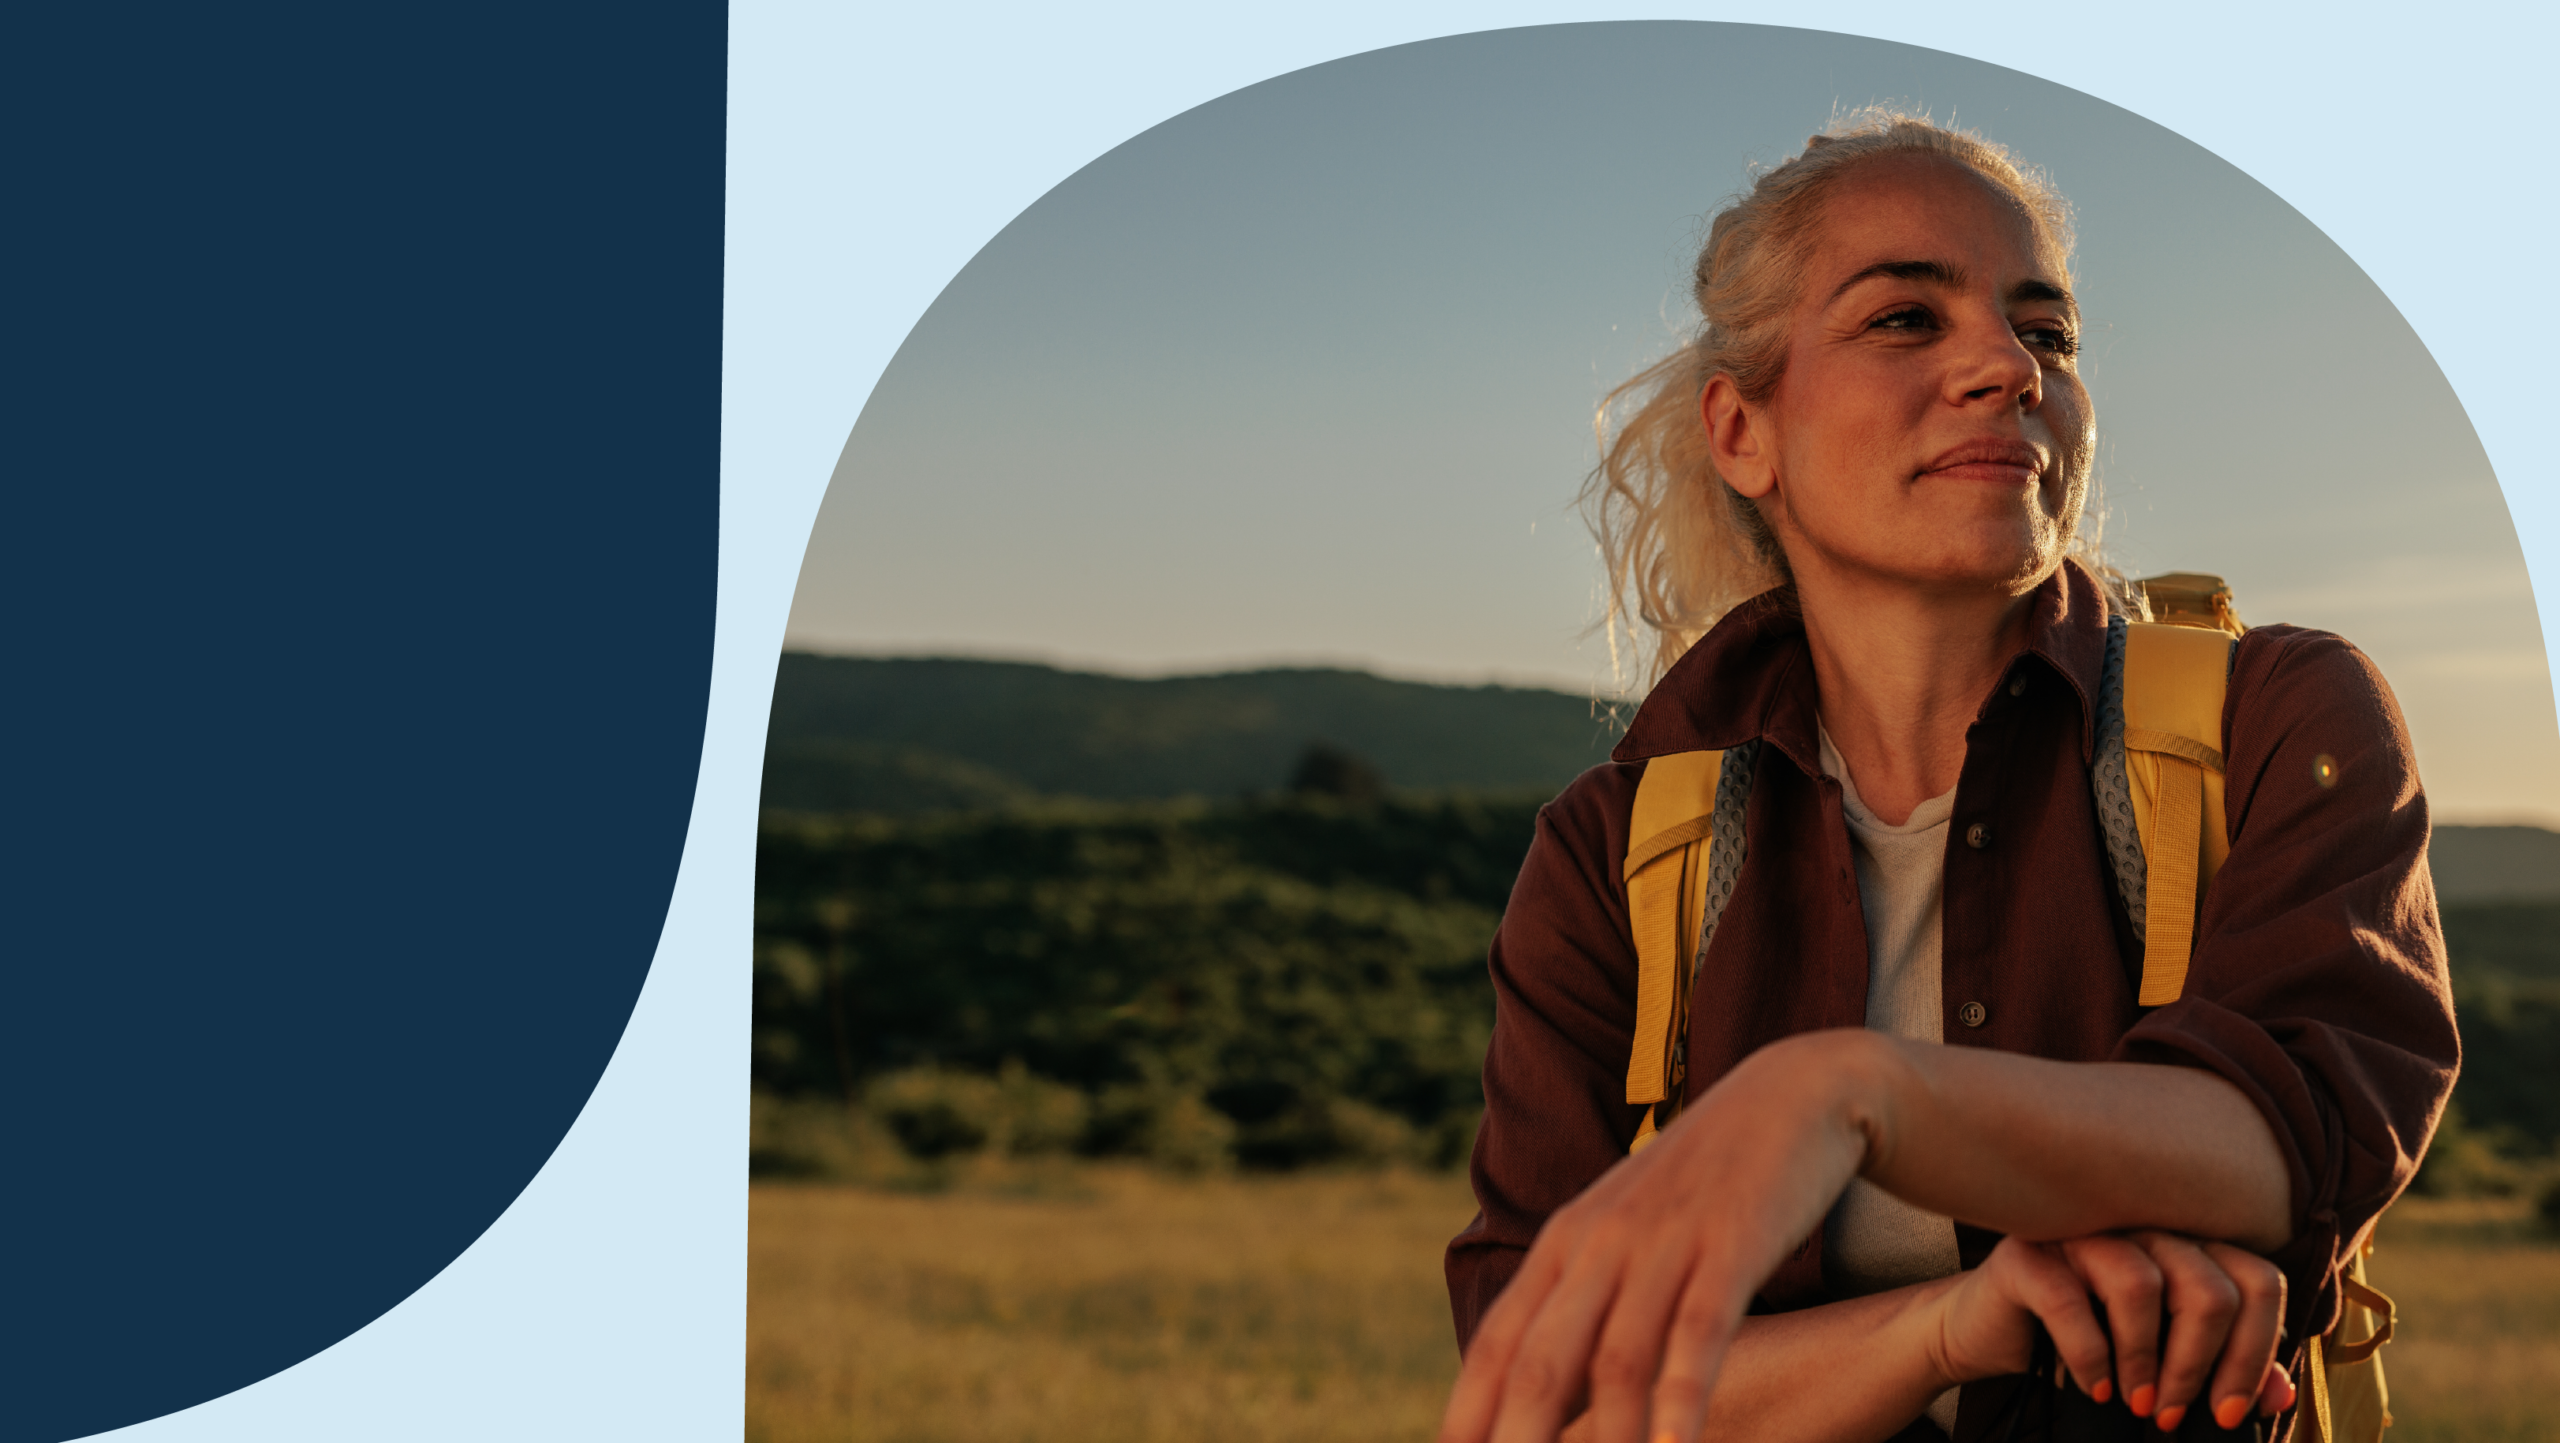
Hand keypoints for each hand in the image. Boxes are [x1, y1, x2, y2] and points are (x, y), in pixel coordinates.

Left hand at [1438, 1035, 1875, 1442]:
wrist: (1792, 1094)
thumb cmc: (1706, 1182)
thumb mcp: (1628, 1231)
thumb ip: (1584, 1295)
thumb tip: (1542, 1380)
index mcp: (1565, 1241)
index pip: (1498, 1342)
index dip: (1468, 1412)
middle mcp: (1601, 1242)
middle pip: (1541, 1360)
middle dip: (1515, 1439)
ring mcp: (1665, 1242)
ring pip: (1616, 1358)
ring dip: (1607, 1439)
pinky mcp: (1732, 1244)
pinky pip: (1701, 1331)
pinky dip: (1683, 1396)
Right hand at [1934, 1233, 2295, 1431]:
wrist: (1990, 1335)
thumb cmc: (2086, 1342)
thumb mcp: (2163, 1361)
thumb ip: (2221, 1368)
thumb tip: (2279, 1394)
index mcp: (2184, 1246)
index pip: (2257, 1282)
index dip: (2255, 1353)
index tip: (2228, 1411)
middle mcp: (2139, 1227)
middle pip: (2208, 1286)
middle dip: (2197, 1365)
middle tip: (2173, 1413)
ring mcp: (2080, 1233)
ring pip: (2143, 1283)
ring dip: (2144, 1359)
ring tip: (2135, 1401)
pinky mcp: (2026, 1254)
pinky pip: (2069, 1299)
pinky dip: (2089, 1355)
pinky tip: (2092, 1387)